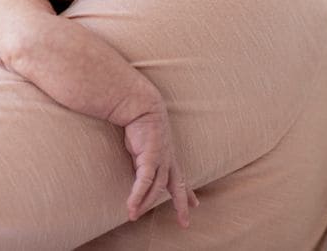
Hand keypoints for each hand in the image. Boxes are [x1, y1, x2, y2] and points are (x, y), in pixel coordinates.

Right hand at [122, 101, 198, 227]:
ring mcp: (160, 159)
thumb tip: (139, 161)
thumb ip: (143, 154)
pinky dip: (136, 196)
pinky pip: (143, 182)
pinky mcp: (149, 158)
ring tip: (133, 216)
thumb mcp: (144, 140)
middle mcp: (168, 158)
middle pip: (177, 186)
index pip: (180, 177)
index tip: (196, 204)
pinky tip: (130, 207)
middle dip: (182, 205)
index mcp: (168, 154)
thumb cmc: (139, 118)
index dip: (188, 192)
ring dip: (144, 204)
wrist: (139, 104)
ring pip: (156, 188)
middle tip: (185, 223)